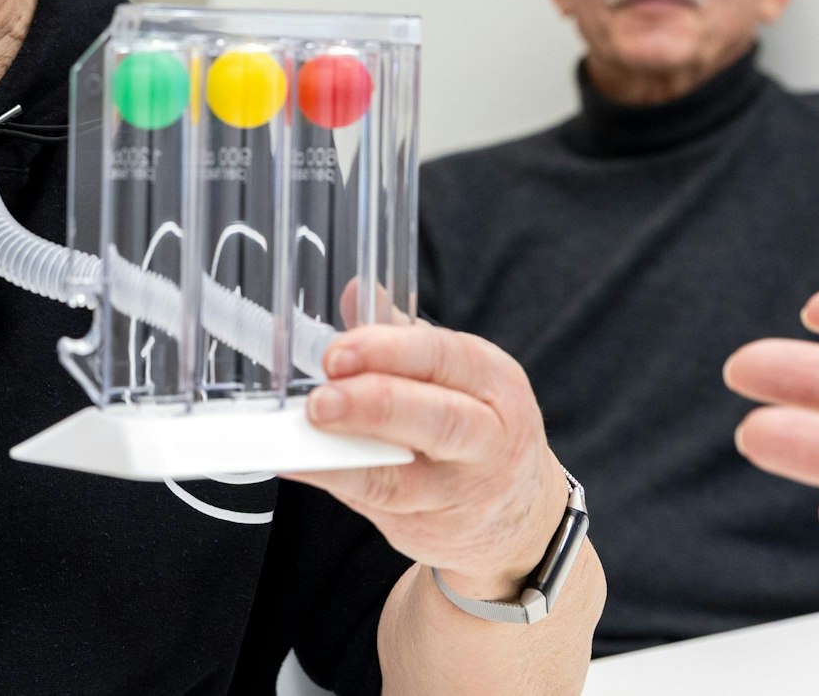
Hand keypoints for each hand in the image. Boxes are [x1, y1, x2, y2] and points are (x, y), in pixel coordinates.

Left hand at [286, 302, 570, 600]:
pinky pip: (379, 505)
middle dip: (374, 405)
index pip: (444, 356)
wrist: (519, 517)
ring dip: (348, 454)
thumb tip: (358, 292)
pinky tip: (298, 465)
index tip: (338, 352)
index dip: (388, 352)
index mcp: (491, 379)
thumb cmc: (476, 427)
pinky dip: (335, 482)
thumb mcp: (455, 376)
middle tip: (320, 400)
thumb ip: (403, 339)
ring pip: (407, 475)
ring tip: (305, 434)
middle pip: (438, 419)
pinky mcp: (432, 526)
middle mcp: (489, 436)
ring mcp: (462, 489)